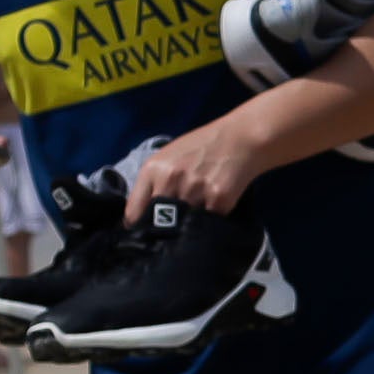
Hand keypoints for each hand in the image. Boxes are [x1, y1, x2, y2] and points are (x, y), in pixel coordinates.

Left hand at [125, 116, 267, 219]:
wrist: (239, 140)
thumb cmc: (199, 147)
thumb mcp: (167, 159)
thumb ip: (151, 184)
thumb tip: (139, 218)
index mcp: (153, 169)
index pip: (134, 213)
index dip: (138, 225)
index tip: (142, 233)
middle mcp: (171, 180)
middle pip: (157, 222)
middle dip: (162, 229)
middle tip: (169, 230)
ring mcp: (195, 191)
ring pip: (182, 226)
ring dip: (186, 228)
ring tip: (194, 220)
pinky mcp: (218, 201)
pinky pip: (206, 224)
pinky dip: (207, 224)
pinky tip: (213, 211)